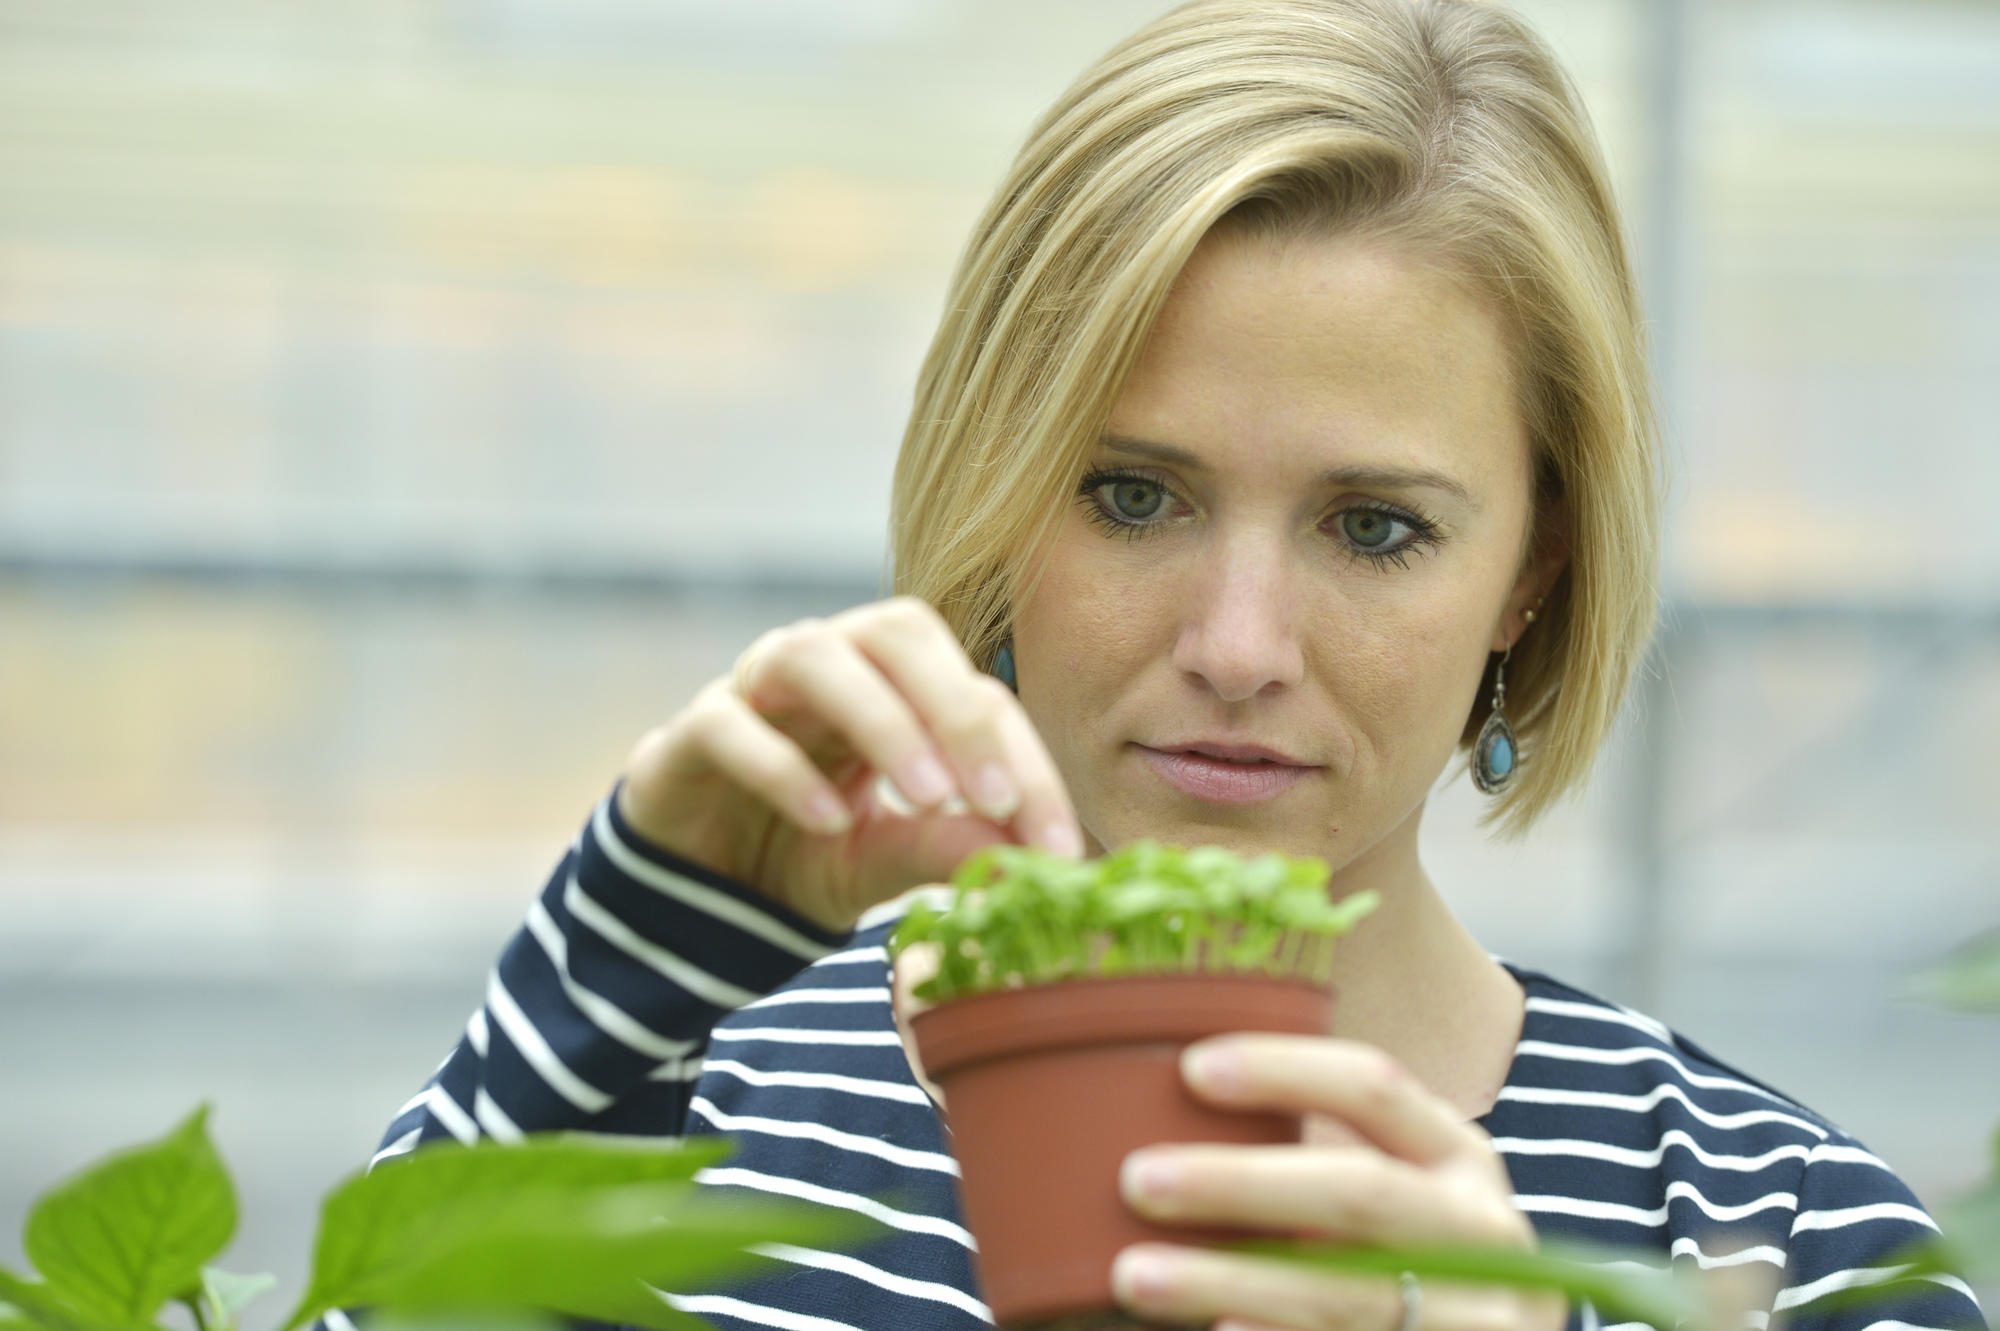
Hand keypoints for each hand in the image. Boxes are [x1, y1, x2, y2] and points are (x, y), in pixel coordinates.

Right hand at [616, 596, 1082, 932]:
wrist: (694, 885)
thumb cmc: (803, 851)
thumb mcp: (883, 860)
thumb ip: (942, 847)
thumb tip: (1027, 858)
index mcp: (893, 686)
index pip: (975, 694)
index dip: (1025, 764)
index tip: (1056, 847)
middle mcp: (828, 665)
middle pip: (899, 632)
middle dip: (956, 709)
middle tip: (994, 797)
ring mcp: (753, 688)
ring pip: (815, 656)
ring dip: (881, 720)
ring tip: (924, 795)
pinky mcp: (689, 731)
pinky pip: (730, 722)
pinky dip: (781, 768)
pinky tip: (826, 822)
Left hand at [1110, 1036, 1565, 1330]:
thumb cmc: (1411, 1260)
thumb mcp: (1401, 1194)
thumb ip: (1318, 1160)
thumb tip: (1164, 1114)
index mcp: (1459, 1157)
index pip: (1374, 1087)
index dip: (1283, 1071)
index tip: (1190, 1068)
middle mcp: (1478, 1231)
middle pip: (1356, 1192)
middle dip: (1240, 1183)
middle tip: (1138, 1179)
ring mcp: (1475, 1316)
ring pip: (1342, 1294)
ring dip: (1229, 1281)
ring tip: (1134, 1276)